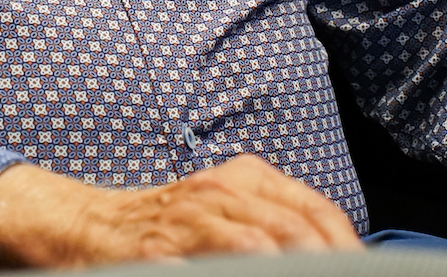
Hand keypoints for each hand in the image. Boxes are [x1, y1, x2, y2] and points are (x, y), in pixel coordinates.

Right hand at [0, 157, 359, 268]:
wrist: (79, 225)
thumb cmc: (164, 228)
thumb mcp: (222, 211)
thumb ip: (274, 228)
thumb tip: (339, 258)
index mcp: (245, 179)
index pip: (316, 212)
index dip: (348, 248)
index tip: (367, 273)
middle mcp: (218, 191)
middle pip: (294, 230)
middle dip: (327, 265)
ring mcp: (184, 221)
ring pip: (255, 246)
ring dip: (286, 270)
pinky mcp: (152, 252)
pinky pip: (203, 267)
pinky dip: (229, 275)